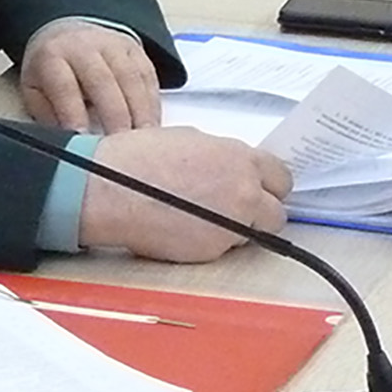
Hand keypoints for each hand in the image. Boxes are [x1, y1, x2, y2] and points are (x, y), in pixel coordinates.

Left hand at [19, 20, 159, 132]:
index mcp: (52, 56)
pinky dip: (151, 104)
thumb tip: (64, 141)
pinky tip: (151, 126)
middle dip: (114, 116)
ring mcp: (112, 45)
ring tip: (141, 141)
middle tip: (120, 146)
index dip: (74, 113)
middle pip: (102, 80)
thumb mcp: (33, 90)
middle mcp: (83, 46)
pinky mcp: (134, 49)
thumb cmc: (50, 72)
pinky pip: (147, 76)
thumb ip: (45, 114)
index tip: (83, 138)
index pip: (64, 86)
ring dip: (138, 112)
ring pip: (130, 78)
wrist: (67, 34)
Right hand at [77, 127, 292, 261]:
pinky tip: (184, 230)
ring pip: (251, 235)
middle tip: (236, 211)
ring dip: (235, 230)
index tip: (259, 191)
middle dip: (260, 213)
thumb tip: (229, 168)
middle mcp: (244, 192)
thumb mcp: (189, 140)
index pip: (281, 178)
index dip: (268, 186)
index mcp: (240, 158)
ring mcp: (231, 224)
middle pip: (276, 213)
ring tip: (200, 220)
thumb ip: (221, 157)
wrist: (110, 190)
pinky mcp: (212, 250)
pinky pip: (222, 249)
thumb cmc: (137, 160)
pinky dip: (209, 242)